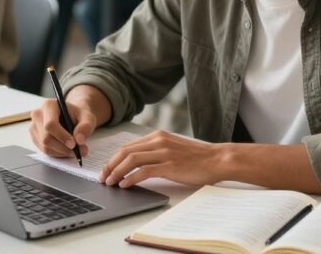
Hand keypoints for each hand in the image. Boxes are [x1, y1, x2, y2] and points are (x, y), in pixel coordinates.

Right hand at [29, 97, 98, 158]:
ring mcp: (34, 127)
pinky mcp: (35, 137)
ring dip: (62, 152)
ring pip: (45, 147)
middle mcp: (38, 115)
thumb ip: (86, 126)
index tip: (74, 144)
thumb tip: (79, 139)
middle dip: (63, 148)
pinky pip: (44, 151)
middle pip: (46, 138)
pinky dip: (57, 153)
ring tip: (75, 150)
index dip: (62, 137)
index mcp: (49, 105)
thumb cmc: (78, 116)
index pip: (50, 124)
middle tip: (78, 151)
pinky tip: (66, 149)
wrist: (72, 117)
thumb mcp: (88, 117)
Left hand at [100, 130, 223, 187]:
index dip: (114, 158)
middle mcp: (158, 141)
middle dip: (110, 165)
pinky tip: (125, 184)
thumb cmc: (198, 157)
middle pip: (125, 151)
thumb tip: (138, 163)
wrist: (218, 160)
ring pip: (131, 160)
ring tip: (110, 182)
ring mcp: (164, 153)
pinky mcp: (169, 166)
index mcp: (158, 136)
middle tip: (103, 177)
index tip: (106, 168)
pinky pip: (143, 171)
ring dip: (117, 172)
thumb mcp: (174, 148)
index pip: (128, 146)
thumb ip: (157, 151)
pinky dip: (130, 178)